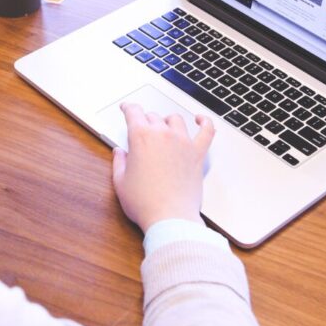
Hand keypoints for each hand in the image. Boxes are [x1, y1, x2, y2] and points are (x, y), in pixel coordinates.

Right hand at [111, 103, 214, 232]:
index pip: (133, 112)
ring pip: (175, 119)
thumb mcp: (120, 182)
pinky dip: (205, 122)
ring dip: (167, 120)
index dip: (128, 108)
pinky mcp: (198, 154)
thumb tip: (119, 153)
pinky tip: (200, 120)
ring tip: (164, 126)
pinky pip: (206, 131)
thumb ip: (119, 163)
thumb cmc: (145, 203)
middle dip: (145, 120)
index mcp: (141, 137)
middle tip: (141, 128)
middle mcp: (163, 135)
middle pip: (153, 116)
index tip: (126, 108)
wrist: (170, 217)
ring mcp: (183, 142)